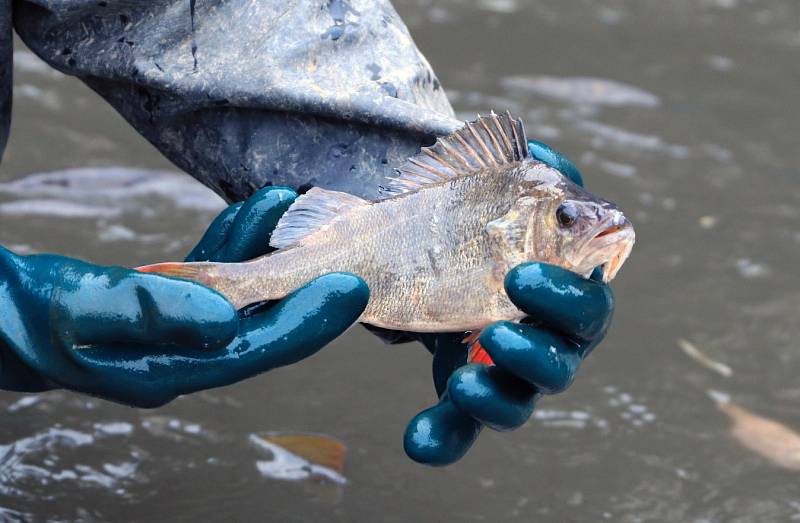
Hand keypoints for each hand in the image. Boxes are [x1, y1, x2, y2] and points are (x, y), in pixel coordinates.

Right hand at [0, 187, 367, 406]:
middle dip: (312, 291)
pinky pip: (217, 271)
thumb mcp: (81, 312)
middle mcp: (182, 356)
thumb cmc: (26, 316)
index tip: (353, 289)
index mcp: (167, 370)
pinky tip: (261, 208)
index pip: (254, 349)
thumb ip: (153, 314)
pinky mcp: (167, 302)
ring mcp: (177, 330)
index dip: (307, 322)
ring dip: (279, 252)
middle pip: (264, 325)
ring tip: (305, 209)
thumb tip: (227, 316)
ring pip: (246, 293)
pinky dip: (240, 240)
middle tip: (357, 254)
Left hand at [398, 141, 614, 464]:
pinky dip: (445, 436)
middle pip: (562, 364)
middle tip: (495, 331)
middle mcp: (543, 339)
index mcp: (563, 292)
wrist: (426, 240)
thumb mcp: (498, 185)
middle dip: (536, 352)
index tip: (518, 276)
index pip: (586, 307)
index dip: (566, 299)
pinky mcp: (465, 388)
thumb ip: (523, 169)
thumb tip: (531, 149)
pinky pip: (462, 427)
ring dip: (496, 398)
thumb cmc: (477, 213)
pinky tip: (417, 442)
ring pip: (519, 403)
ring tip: (462, 382)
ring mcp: (504, 371)